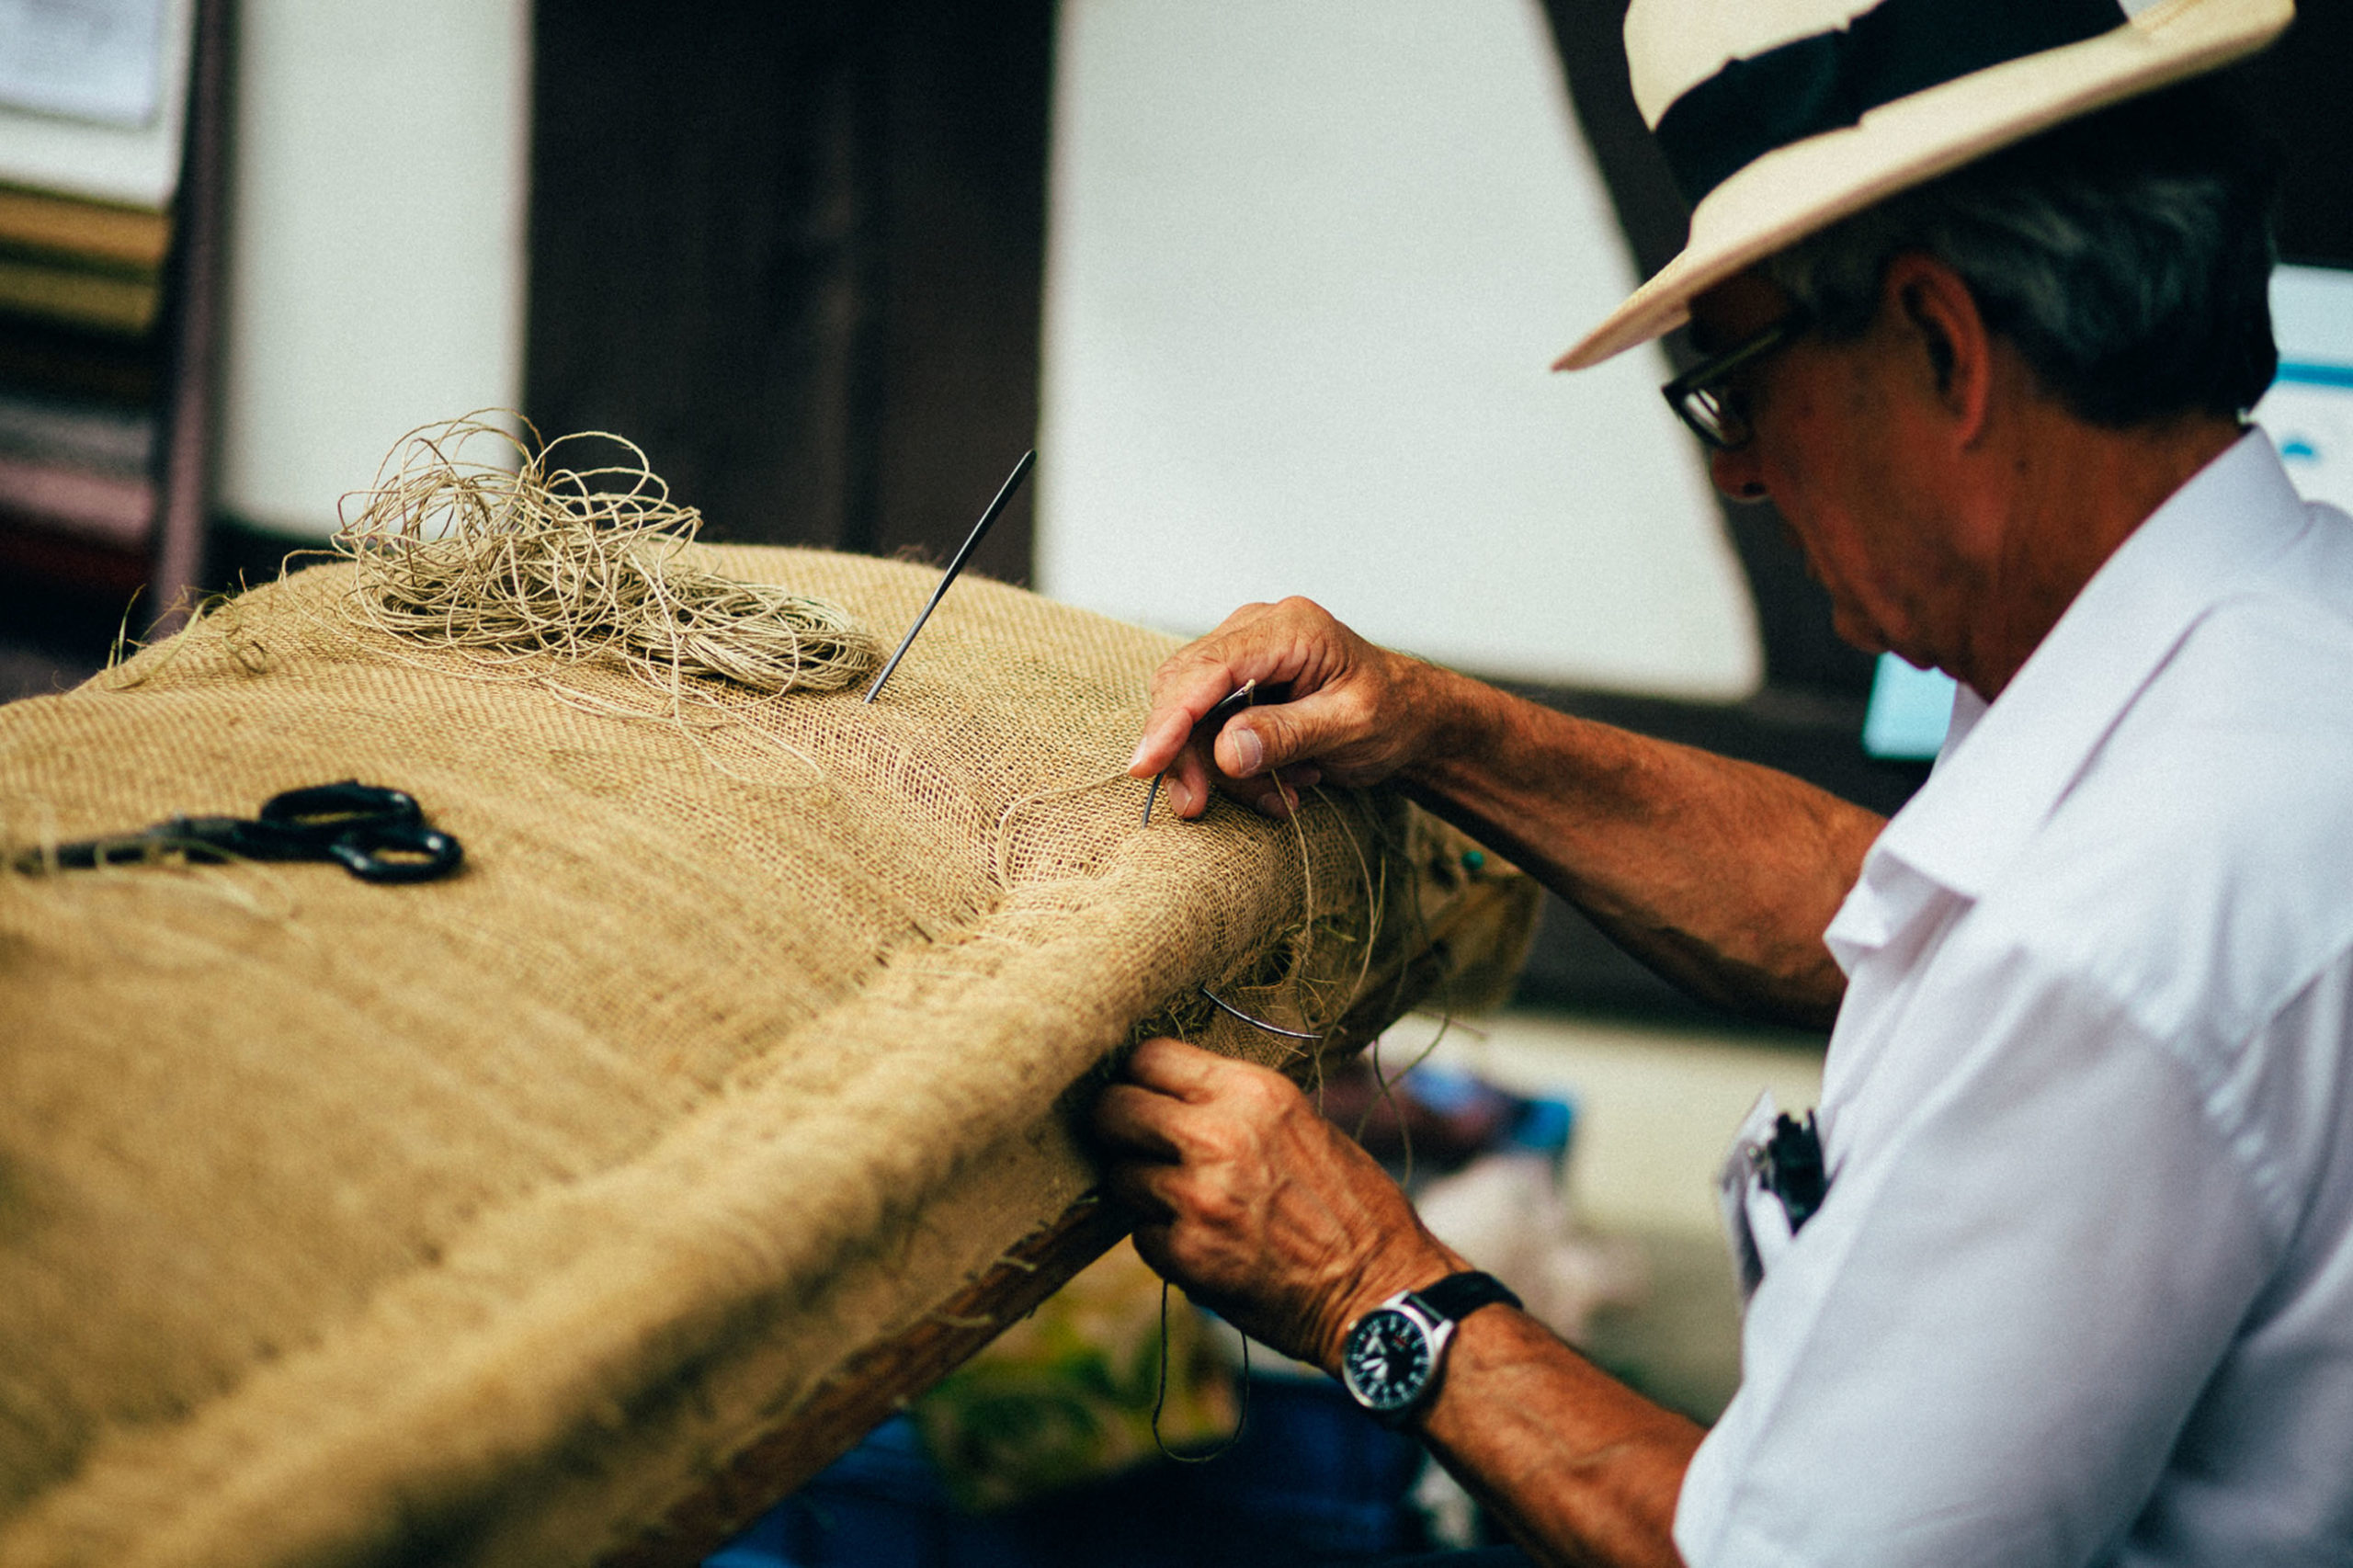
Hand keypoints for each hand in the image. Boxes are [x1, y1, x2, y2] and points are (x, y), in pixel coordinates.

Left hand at [1090, 1036, 1462, 1369]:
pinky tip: (1207, 1246)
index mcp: (1253, 1092)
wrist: (1378, 1291)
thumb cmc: (1350, 1207)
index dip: (1137, 1079)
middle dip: (1118, 1130)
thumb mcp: (1303, 1125)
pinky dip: (1163, 1242)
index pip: (1148, 1056)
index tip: (1141, 1095)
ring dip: (1142, 1192)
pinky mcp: (1187, 1253)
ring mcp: (1198, 1197)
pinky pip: (1140, 1235)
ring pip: (1118, 1176)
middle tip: (1136, 1148)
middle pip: (1114, 1110)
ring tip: (1190, 1206)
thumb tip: (1168, 1091)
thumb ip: (1234, 1105)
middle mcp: (1218, 1135)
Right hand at [1126, 597, 1450, 819]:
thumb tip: (1224, 750)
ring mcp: (1244, 654)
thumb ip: (1288, 735)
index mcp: (1290, 629)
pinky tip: (1276, 786)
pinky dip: (1232, 766)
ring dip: (1218, 768)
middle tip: (1196, 806)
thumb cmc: (1393, 715)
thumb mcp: (1351, 729)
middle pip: (1183, 689)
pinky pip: (1208, 727)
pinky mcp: (1239, 682)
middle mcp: (1258, 630)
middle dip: (1184, 753)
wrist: (1412, 717)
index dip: (1170, 718)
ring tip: (1277, 798)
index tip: (1146, 767)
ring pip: (1189, 713)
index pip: (1207, 669)